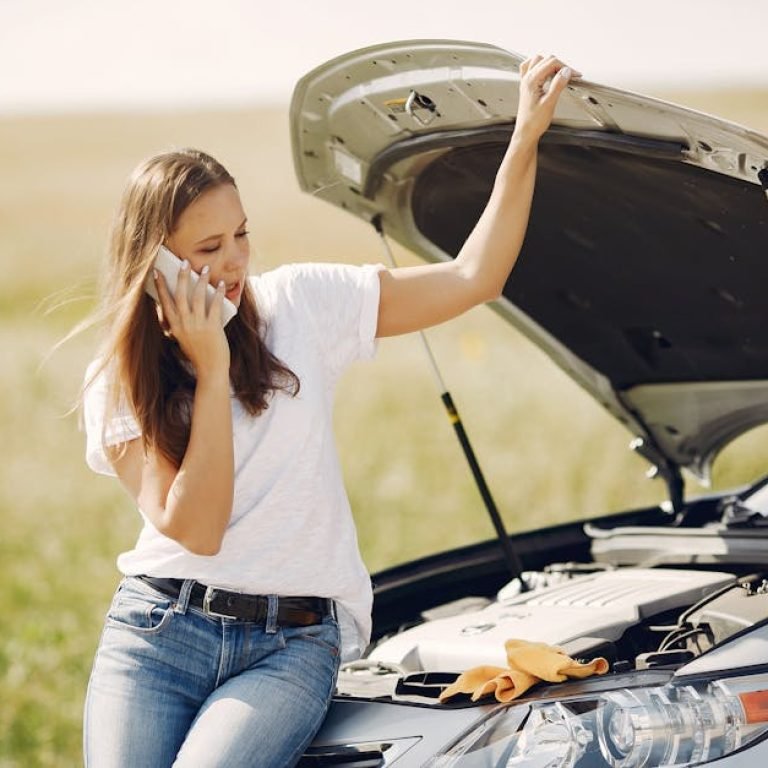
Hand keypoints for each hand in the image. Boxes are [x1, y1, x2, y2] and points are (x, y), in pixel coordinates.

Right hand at [153, 260, 229, 378]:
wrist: (210, 370)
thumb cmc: (198, 354)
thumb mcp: (183, 339)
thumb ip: (182, 324)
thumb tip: (185, 305)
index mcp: (174, 326)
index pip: (164, 302)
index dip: (160, 286)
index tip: (156, 272)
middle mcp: (183, 324)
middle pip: (180, 295)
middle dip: (181, 276)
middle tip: (184, 262)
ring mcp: (197, 325)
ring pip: (197, 297)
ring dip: (201, 281)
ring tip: (204, 269)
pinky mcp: (212, 327)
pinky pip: (214, 305)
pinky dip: (218, 292)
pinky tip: (221, 284)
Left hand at [513, 54, 580, 142]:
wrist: (526, 132)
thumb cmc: (534, 122)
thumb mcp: (549, 103)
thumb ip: (558, 85)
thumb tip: (566, 71)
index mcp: (531, 81)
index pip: (551, 63)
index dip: (566, 67)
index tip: (575, 75)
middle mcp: (526, 78)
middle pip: (546, 60)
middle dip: (561, 65)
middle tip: (570, 76)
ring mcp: (525, 81)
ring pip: (538, 60)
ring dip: (551, 64)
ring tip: (560, 74)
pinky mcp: (527, 86)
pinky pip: (530, 67)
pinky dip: (540, 66)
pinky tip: (547, 73)